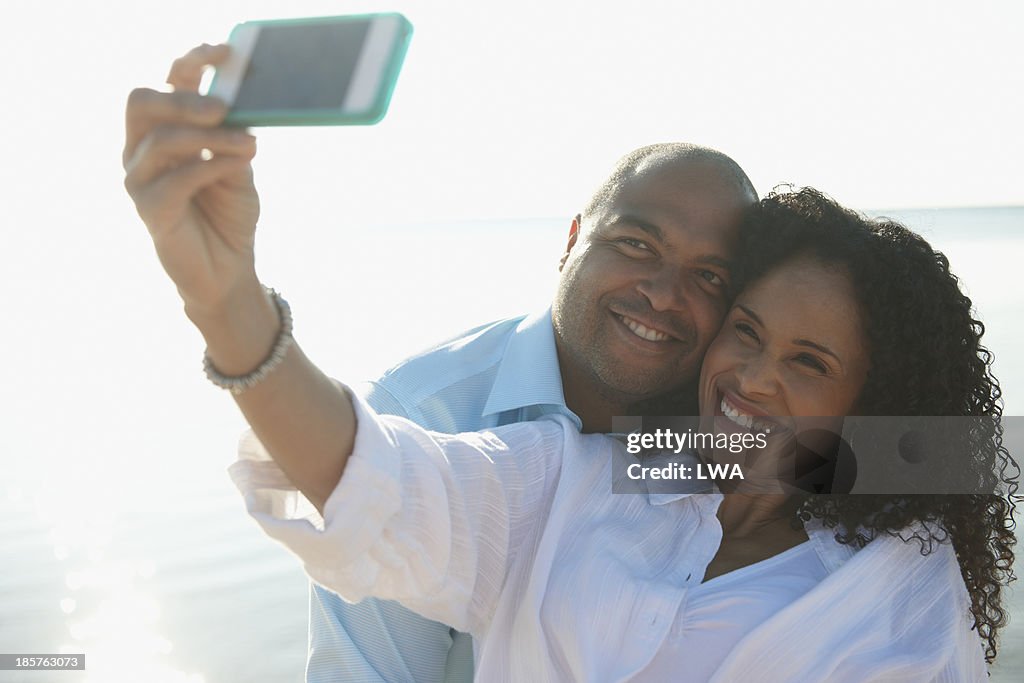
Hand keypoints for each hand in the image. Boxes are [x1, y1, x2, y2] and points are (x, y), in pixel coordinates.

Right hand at [124, 43, 260, 312]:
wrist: (228, 269)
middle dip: (183, 98)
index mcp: (165, 129)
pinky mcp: (149, 210)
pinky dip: (210, 168)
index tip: (225, 51)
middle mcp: (142, 149)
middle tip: (222, 108)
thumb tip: (240, 108)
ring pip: (162, 140)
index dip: (191, 60)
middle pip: (142, 102)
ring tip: (248, 144)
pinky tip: (237, 167)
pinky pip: (175, 180)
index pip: (167, 82)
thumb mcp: (240, 168)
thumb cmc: (230, 214)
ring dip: (210, 138)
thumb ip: (234, 137)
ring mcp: (139, 180)